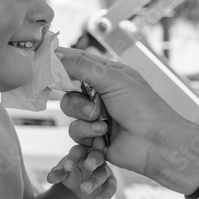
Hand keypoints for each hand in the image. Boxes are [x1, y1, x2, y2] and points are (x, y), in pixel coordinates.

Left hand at [46, 144, 115, 198]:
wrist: (78, 185)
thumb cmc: (70, 173)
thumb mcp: (63, 172)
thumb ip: (57, 173)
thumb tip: (50, 178)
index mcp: (82, 152)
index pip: (78, 151)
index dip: (73, 158)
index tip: (67, 166)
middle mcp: (95, 158)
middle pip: (97, 156)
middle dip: (93, 160)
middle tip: (88, 166)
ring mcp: (103, 169)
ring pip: (102, 173)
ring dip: (95, 181)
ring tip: (84, 189)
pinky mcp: (110, 181)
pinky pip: (111, 187)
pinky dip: (105, 195)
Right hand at [55, 47, 191, 177]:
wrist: (155, 144)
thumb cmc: (143, 108)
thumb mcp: (113, 79)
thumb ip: (82, 66)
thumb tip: (57, 54)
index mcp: (109, 74)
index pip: (79, 61)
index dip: (60, 60)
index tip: (43, 60)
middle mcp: (101, 92)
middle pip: (68, 89)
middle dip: (75, 98)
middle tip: (89, 103)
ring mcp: (97, 114)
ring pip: (69, 110)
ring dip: (82, 116)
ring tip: (101, 121)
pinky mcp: (94, 135)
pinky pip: (75, 131)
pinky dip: (87, 132)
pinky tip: (103, 135)